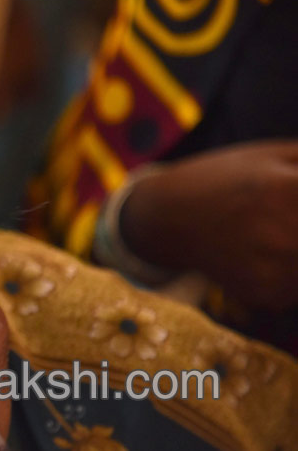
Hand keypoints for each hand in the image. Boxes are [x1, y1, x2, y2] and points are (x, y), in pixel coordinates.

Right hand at [121, 140, 297, 309]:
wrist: (166, 217)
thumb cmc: (228, 177)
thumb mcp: (278, 155)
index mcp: (290, 191)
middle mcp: (285, 235)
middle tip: (291, 220)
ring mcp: (276, 270)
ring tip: (284, 232)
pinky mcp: (268, 296)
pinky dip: (297, 272)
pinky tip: (276, 253)